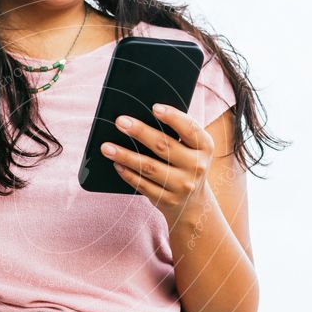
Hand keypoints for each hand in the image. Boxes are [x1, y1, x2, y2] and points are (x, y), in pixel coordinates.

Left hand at [100, 103, 214, 226]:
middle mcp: (196, 166)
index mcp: (204, 147)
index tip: (154, 107)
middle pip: (164, 146)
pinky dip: (128, 174)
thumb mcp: (191, 149)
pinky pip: (143, 185)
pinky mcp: (167, 200)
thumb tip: (141, 117)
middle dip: (139, 132)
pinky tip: (116, 164)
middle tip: (120, 121)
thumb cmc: (185, 165)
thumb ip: (175, 134)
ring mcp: (182, 186)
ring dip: (125, 155)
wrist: (193, 203)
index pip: (190, 129)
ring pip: (149, 167)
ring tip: (106, 147)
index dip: (173, 117)